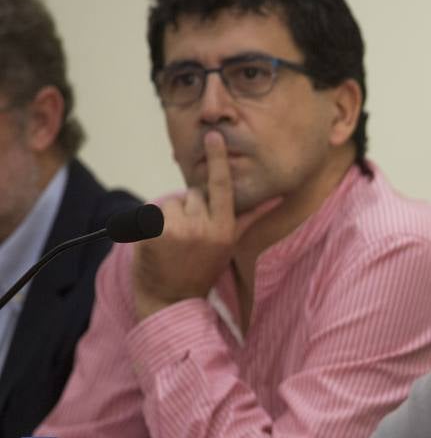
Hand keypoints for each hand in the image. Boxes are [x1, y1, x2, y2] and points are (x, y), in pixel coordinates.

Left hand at [132, 130, 278, 319]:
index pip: (221, 187)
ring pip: (171, 203)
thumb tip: (276, 199)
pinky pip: (150, 213)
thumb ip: (246, 218)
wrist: (172, 301)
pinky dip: (148, 226)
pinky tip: (156, 245)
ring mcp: (178, 230)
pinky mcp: (154, 233)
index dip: (217, 160)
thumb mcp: (228, 245)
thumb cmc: (200, 271)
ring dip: (168, 218)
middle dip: (188, 209)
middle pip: (193, 195)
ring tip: (172, 244)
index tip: (213, 136)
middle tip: (187, 239)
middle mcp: (204, 227)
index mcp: (224, 229)